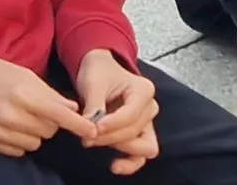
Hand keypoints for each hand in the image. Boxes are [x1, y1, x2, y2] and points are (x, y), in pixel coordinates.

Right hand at [0, 49, 97, 156]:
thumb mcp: (27, 76)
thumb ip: (52, 96)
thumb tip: (75, 111)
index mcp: (24, 95)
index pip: (59, 116)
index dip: (78, 125)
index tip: (93, 131)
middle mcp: (12, 115)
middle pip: (49, 132)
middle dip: (50, 123)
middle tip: (37, 110)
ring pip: (35, 143)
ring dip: (35, 134)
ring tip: (22, 118)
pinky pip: (19, 151)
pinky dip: (21, 141)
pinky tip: (12, 126)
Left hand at [75, 49, 161, 168]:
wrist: (99, 70)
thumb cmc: (98, 72)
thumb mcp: (93, 84)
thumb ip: (94, 107)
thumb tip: (89, 131)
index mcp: (143, 91)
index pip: (130, 115)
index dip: (111, 125)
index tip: (93, 128)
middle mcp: (150, 107)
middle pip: (134, 132)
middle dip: (109, 137)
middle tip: (86, 136)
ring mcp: (147, 123)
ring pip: (142, 146)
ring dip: (119, 148)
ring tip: (94, 143)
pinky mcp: (140, 135)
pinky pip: (141, 155)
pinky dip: (130, 163)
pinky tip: (113, 165)